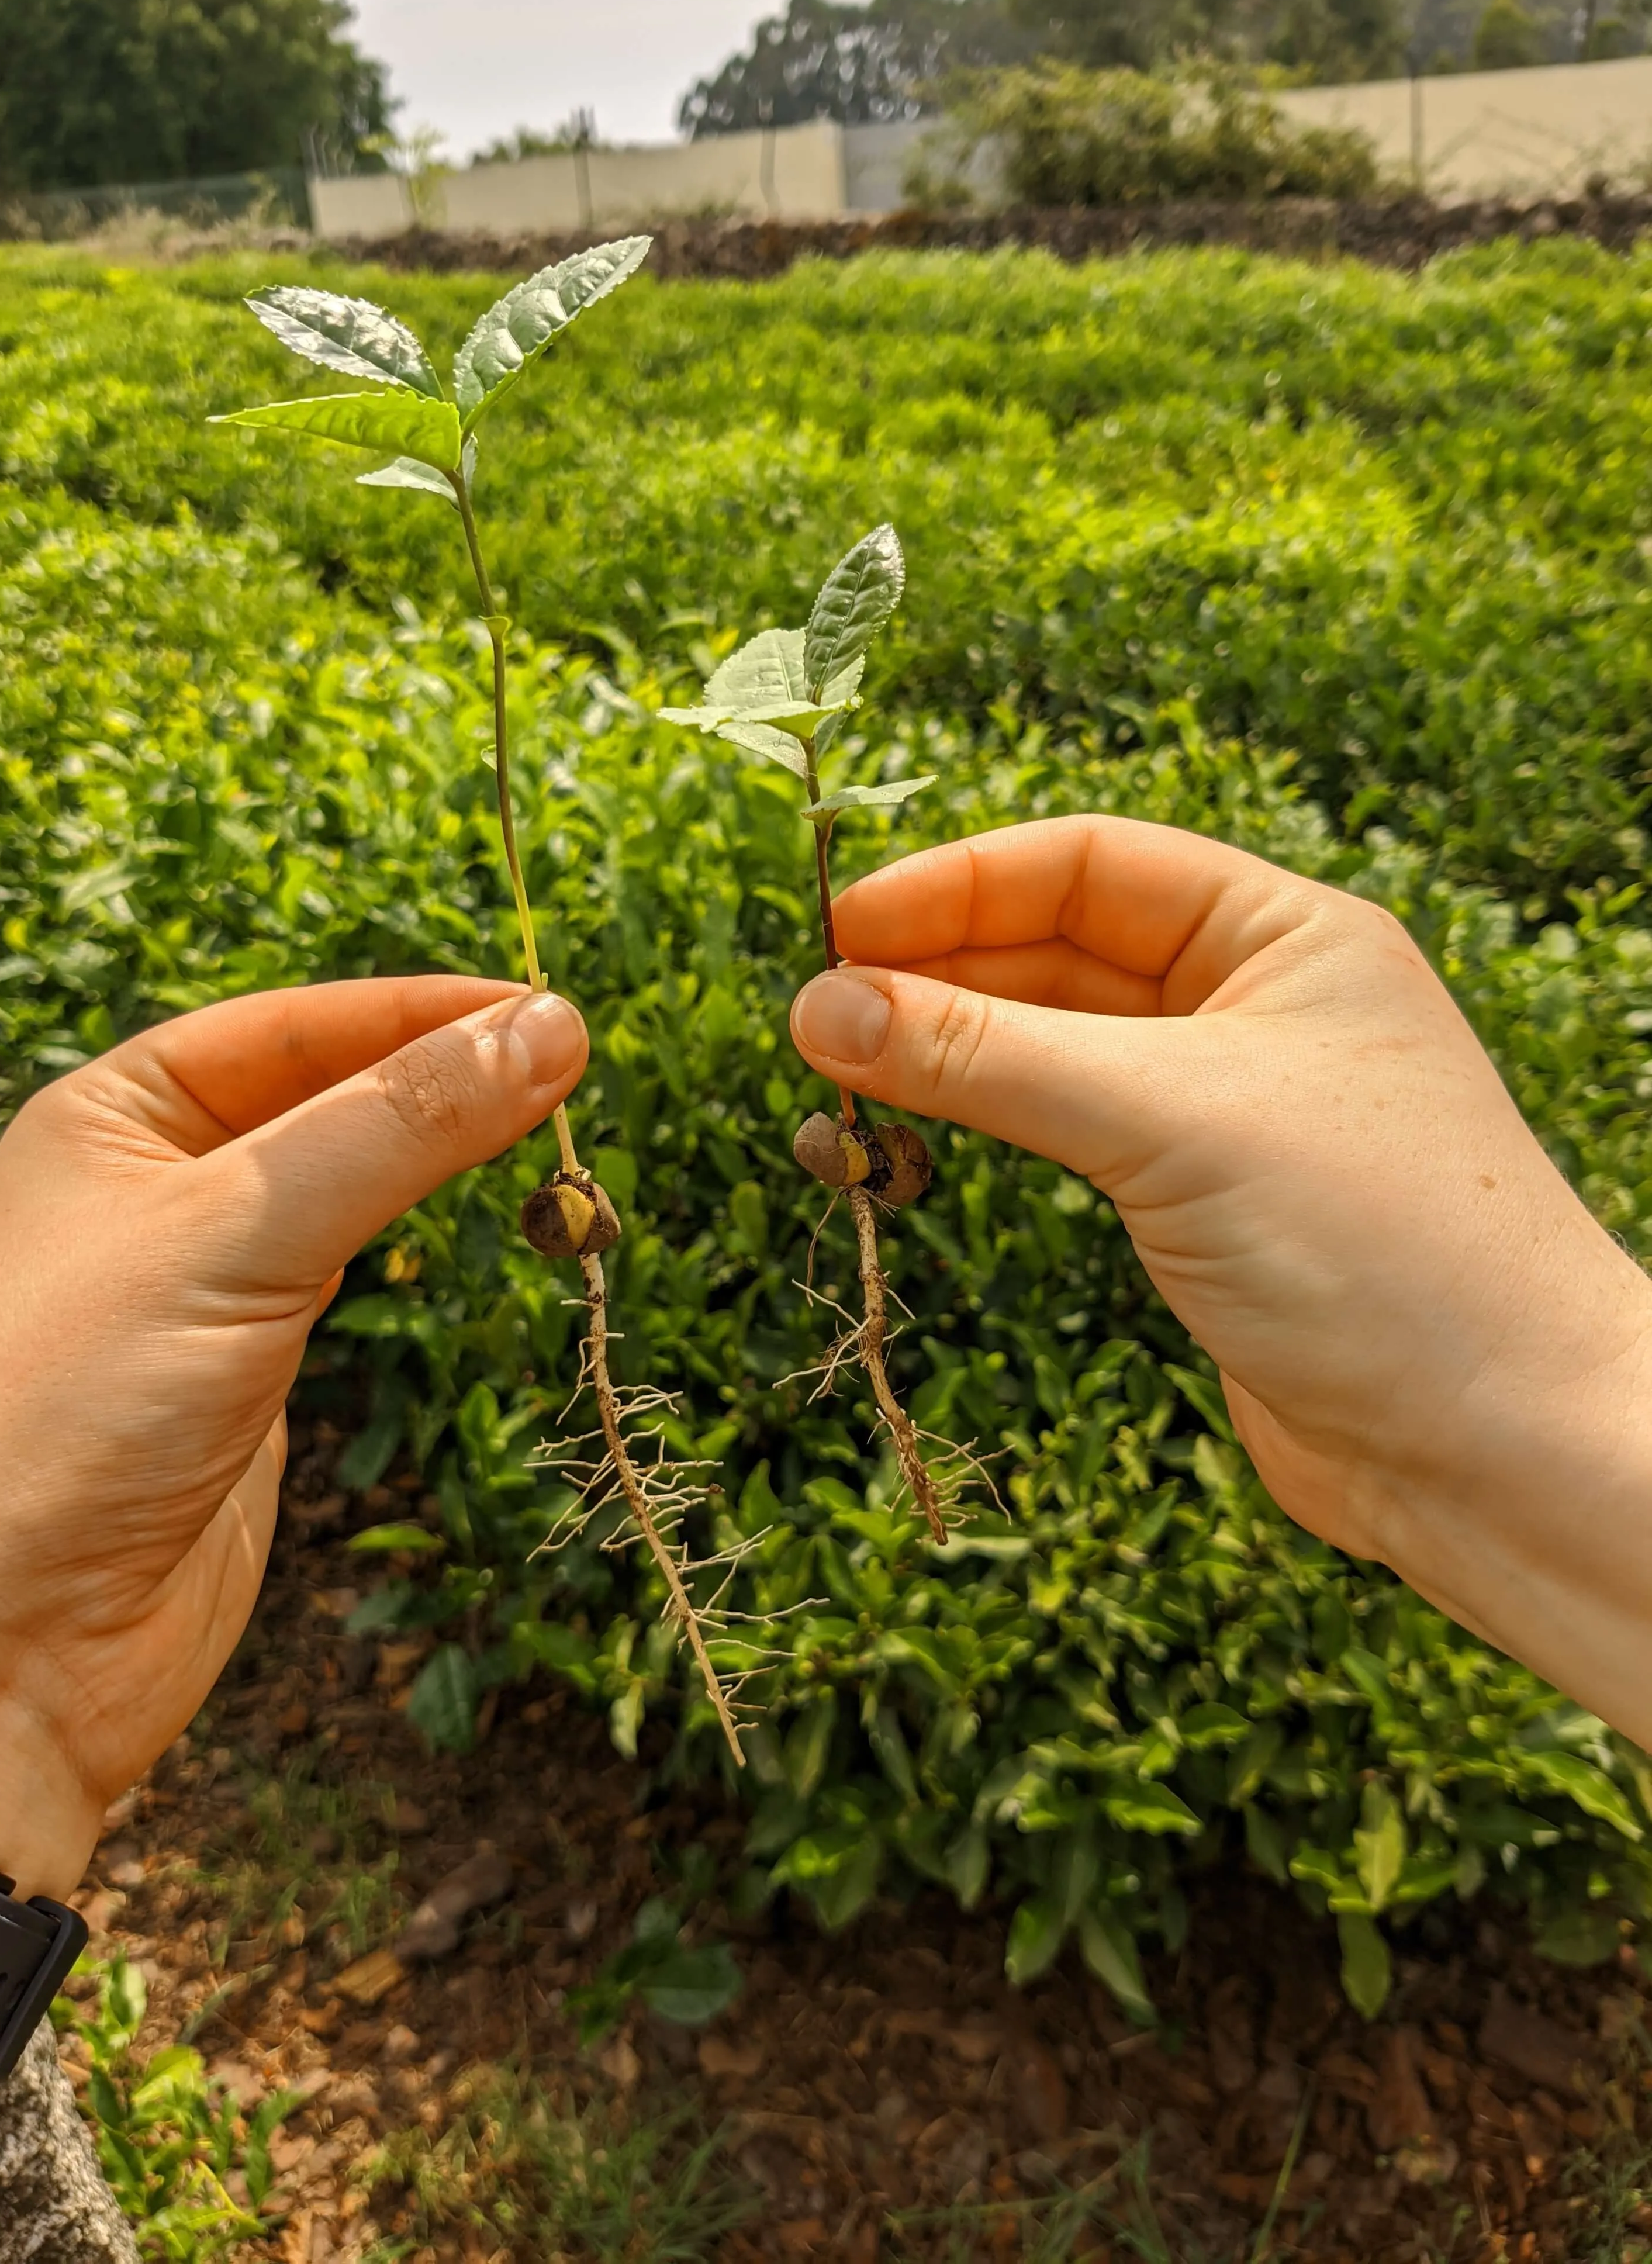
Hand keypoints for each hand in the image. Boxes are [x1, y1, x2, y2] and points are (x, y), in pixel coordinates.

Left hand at [0, 978, 585, 1902]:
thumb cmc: (67, 1407)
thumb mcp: (243, 1227)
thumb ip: (400, 1126)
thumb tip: (550, 1026)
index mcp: (114, 1116)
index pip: (297, 1024)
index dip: (423, 1010)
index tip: (551, 1008)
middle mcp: (153, 1190)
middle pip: (328, 1100)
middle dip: (443, 1082)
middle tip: (576, 1071)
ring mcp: (201, 1290)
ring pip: (348, 1194)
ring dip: (443, 1167)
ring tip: (558, 1145)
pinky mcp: (244, 1384)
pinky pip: (348, 1287)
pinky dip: (423, 1258)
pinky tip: (482, 1241)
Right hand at [789, 816, 1651, 1746]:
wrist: (1499, 1448)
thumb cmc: (1379, 1248)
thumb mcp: (1167, 1121)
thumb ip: (991, 1058)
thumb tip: (822, 1008)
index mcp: (1286, 937)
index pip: (1090, 865)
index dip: (957, 886)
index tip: (839, 933)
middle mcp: (1259, 1008)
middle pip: (1059, 955)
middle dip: (936, 979)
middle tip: (814, 1022)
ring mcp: (1231, 1113)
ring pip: (1054, 1053)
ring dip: (946, 1063)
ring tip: (837, 1091)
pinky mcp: (1205, 1211)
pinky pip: (1069, 1141)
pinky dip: (986, 1136)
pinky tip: (911, 1150)